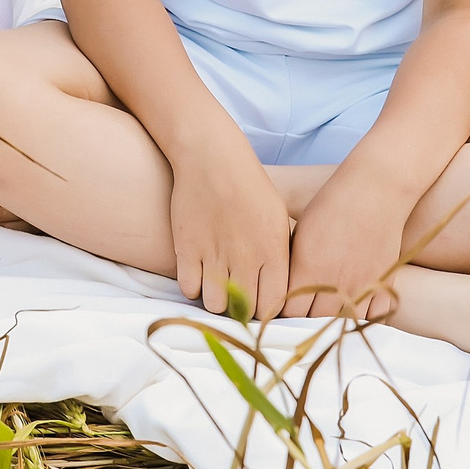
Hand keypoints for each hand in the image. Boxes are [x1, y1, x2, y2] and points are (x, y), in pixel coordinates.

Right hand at [167, 143, 292, 317]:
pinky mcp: (187, 249)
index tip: (260, 303)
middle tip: (238, 297)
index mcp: (274, 251)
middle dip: (243, 310)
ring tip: (218, 285)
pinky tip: (199, 272)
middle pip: (246, 311)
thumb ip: (281, 258)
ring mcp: (215, 255)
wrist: (211, 158)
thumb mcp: (278, 218)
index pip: (275, 305)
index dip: (267, 309)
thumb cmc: (250, 186)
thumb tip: (282, 292)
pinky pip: (189, 289)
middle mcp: (246, 258)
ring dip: (216, 299)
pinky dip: (194, 286)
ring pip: (215, 305)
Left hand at [283, 177, 407, 319]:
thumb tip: (281, 290)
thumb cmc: (332, 204)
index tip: (284, 306)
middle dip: (306, 316)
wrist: (375, 190)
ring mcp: (360, 287)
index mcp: (307, 269)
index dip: (284, 311)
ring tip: (328, 309)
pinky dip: (363, 317)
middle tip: (305, 309)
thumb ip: (292, 266)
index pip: (288, 311)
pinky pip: (372, 318)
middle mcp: (333, 283)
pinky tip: (355, 307)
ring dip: (334, 319)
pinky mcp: (383, 285)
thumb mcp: (301, 232)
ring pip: (342, 323)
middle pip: (313, 320)